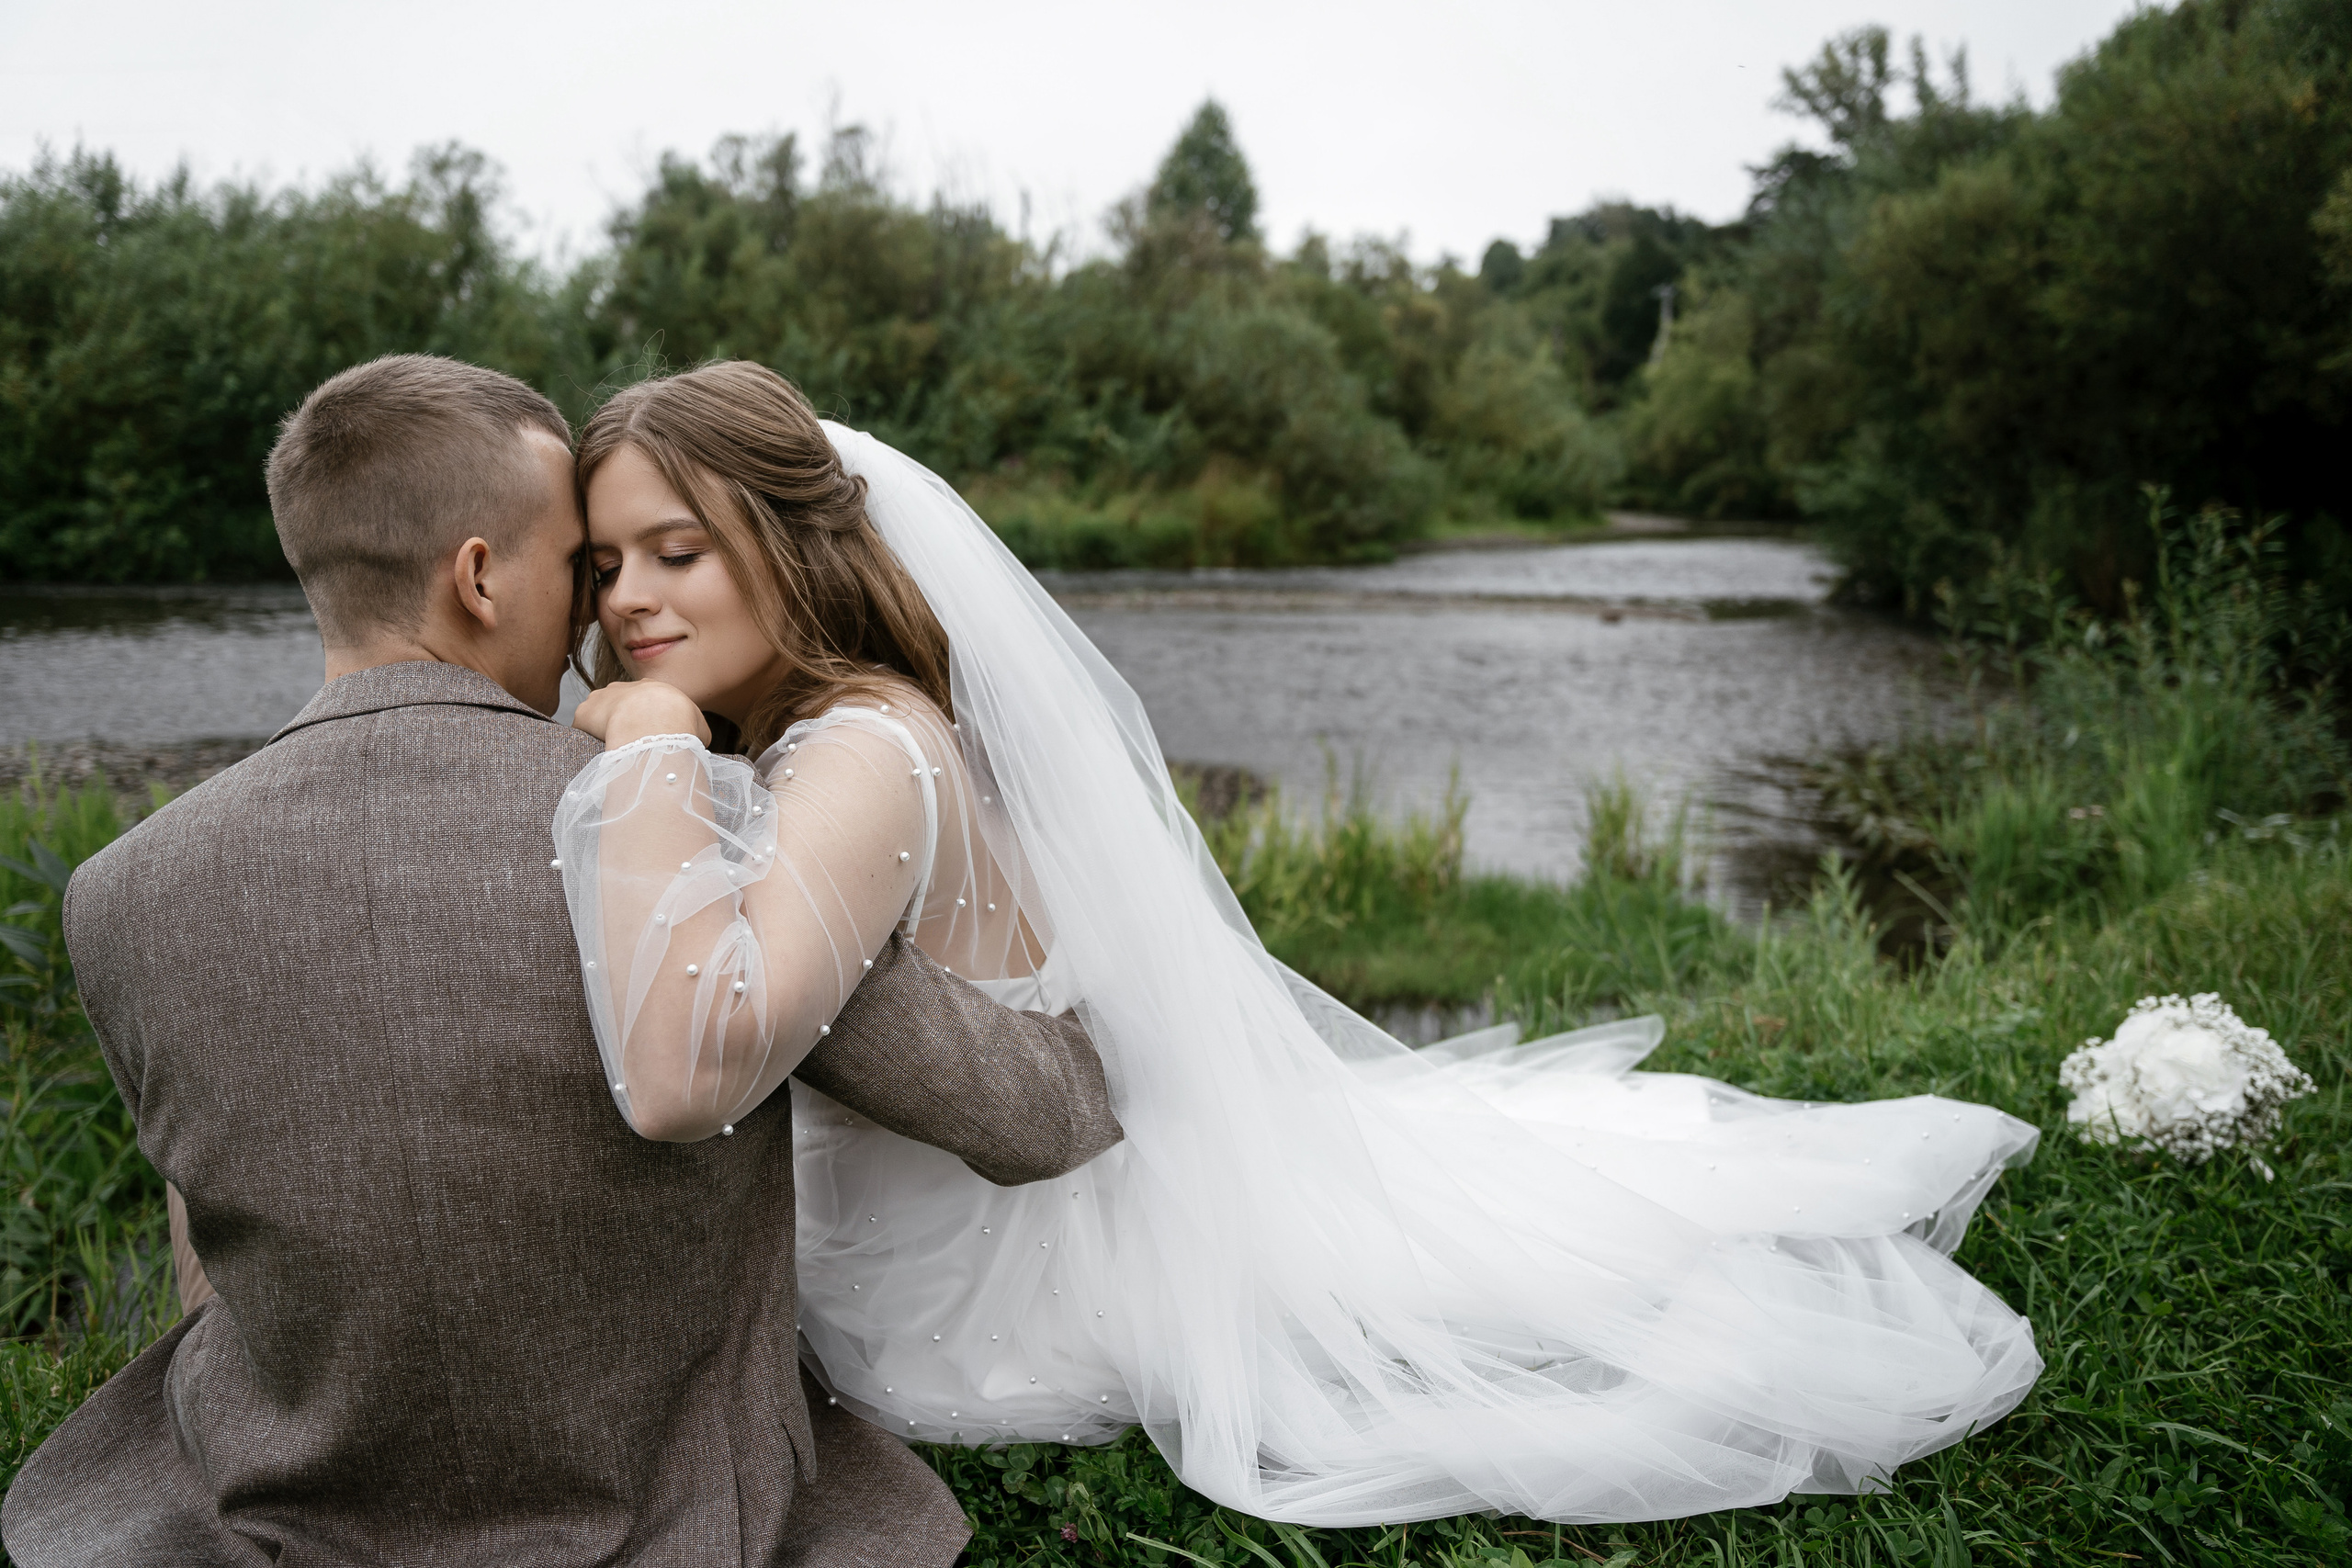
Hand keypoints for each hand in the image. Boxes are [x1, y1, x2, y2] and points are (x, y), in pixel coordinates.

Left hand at [574, 680, 711, 749]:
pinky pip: (583, 726)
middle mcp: (624, 687)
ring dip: (603, 728)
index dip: (646, 719)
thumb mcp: (700, 727)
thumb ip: (694, 730)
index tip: (648, 736)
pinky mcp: (584, 713)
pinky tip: (596, 750)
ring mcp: (601, 698)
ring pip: (598, 713)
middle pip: (619, 703)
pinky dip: (587, 737)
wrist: (654, 723)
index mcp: (652, 689)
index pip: (645, 701)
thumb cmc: (680, 726)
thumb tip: (693, 740)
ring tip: (612, 747)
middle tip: (631, 742)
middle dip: (622, 721)